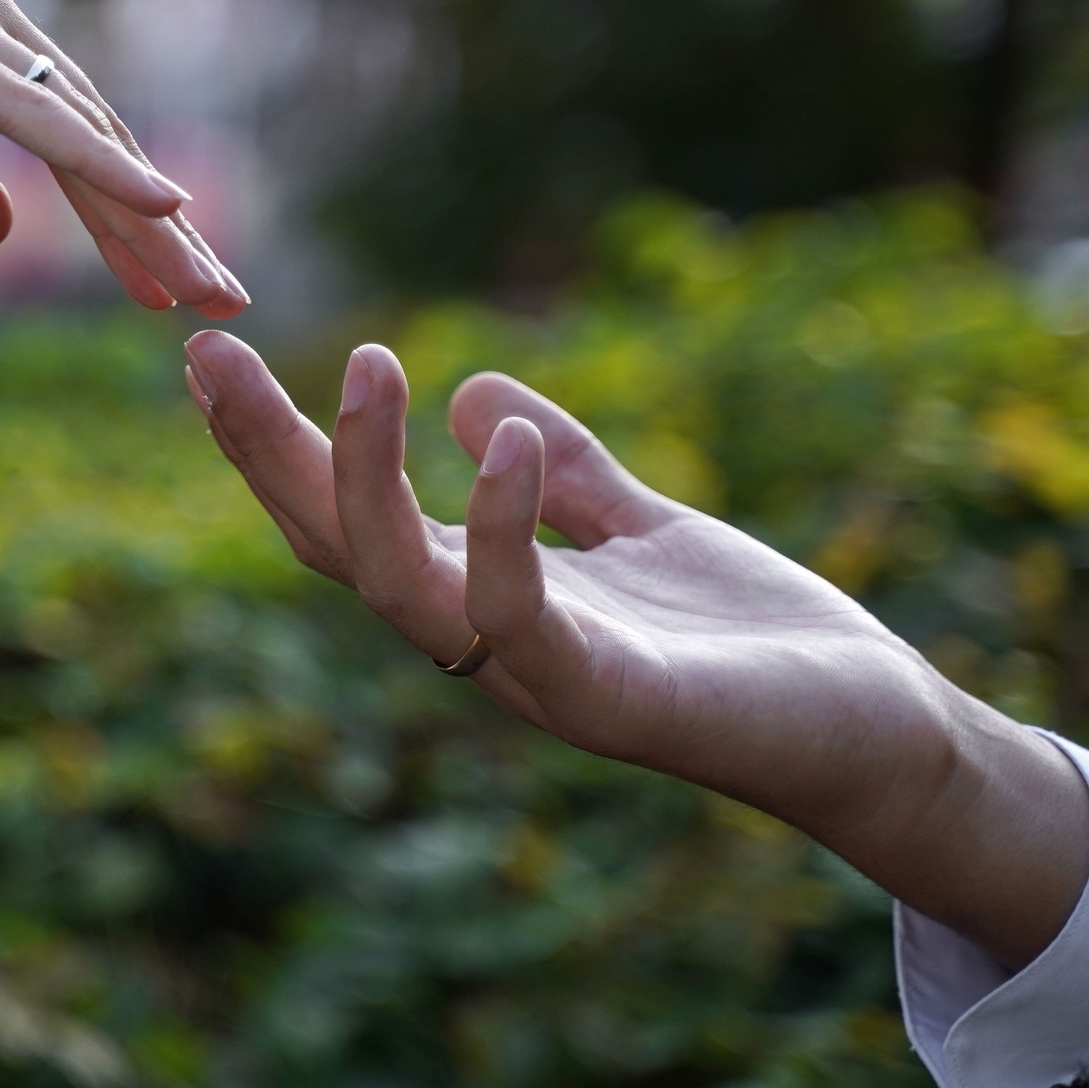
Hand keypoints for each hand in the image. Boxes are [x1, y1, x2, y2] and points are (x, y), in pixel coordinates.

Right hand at [0, 0, 246, 317]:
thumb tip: (4, 238)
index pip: (64, 124)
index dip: (122, 205)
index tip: (168, 279)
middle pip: (94, 129)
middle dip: (163, 226)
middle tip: (223, 301)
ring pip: (78, 129)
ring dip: (148, 217)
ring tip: (204, 290)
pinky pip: (31, 114)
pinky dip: (100, 164)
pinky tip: (160, 208)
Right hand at [182, 330, 1088, 968]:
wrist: (879, 738)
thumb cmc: (757, 643)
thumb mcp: (646, 521)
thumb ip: (567, 466)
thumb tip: (473, 389)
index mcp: (480, 596)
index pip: (343, 519)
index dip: (273, 443)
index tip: (210, 348)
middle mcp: (482, 642)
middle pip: (334, 548)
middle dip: (266, 453)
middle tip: (209, 351)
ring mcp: (537, 678)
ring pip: (396, 587)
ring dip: (363, 478)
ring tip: (369, 363)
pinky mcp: (611, 699)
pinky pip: (520, 619)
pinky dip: (502, 531)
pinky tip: (503, 444)